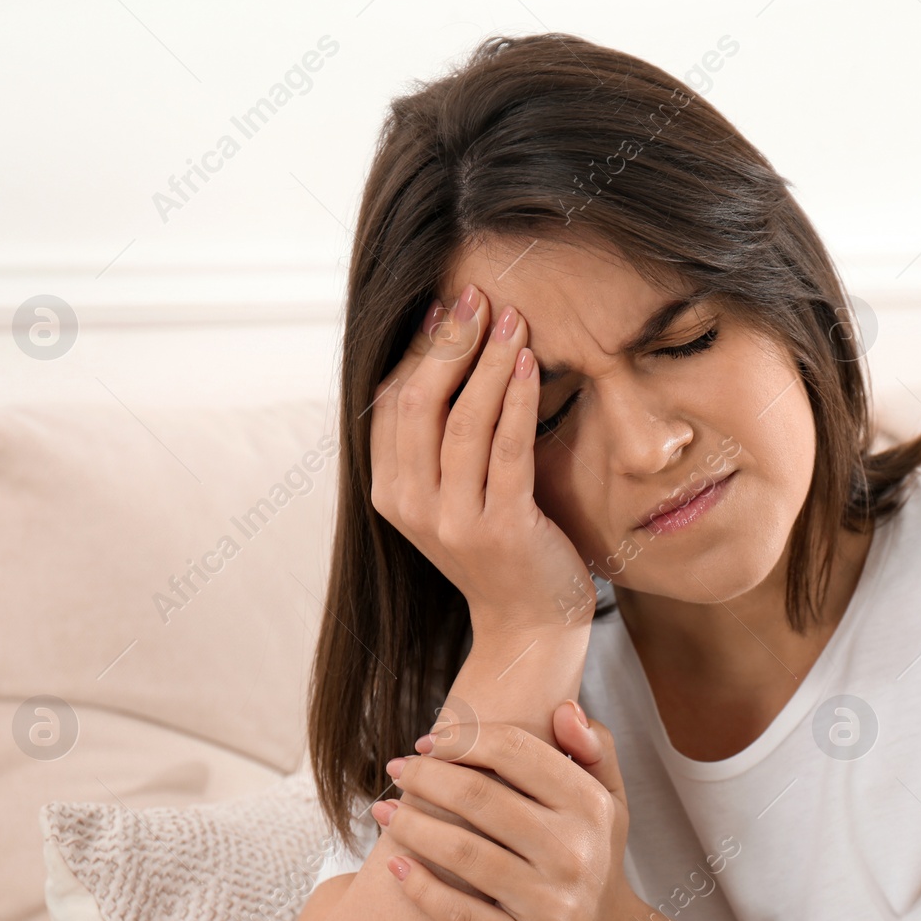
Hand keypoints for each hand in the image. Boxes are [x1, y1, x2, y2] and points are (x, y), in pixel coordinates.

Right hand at [369, 283, 596, 633]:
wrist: (530, 625)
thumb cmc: (499, 548)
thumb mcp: (452, 495)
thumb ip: (437, 443)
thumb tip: (442, 354)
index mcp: (389, 493)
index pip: (391, 402)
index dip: (419, 348)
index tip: (447, 304)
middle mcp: (410, 507)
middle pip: (418, 402)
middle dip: (449, 343)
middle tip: (479, 295)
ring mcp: (452, 522)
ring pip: (462, 421)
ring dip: (488, 361)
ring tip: (513, 319)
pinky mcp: (500, 529)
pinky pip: (505, 450)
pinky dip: (515, 400)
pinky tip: (529, 363)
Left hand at [372, 699, 642, 920]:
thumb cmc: (592, 854)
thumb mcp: (609, 798)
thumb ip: (593, 748)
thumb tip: (564, 708)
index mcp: (589, 806)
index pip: (516, 751)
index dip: (463, 740)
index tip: (427, 742)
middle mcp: (573, 852)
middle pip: (479, 798)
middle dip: (427, 777)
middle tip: (397, 770)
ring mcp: (551, 904)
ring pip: (463, 854)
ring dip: (412, 826)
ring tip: (384, 809)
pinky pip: (461, 917)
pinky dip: (421, 889)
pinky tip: (396, 866)